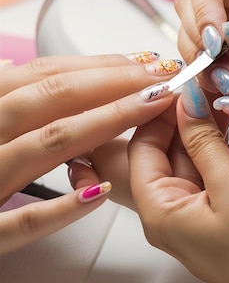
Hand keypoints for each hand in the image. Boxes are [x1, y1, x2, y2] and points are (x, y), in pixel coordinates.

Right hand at [0, 52, 177, 253]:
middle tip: (160, 77)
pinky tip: (100, 193)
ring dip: (101, 124)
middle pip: (49, 100)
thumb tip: (12, 65)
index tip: (143, 61)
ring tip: (148, 110)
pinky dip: (61, 207)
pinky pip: (22, 222)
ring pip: (44, 146)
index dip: (98, 65)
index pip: (43, 76)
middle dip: (112, 84)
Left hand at [129, 78, 228, 282]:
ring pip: (205, 164)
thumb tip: (184, 101)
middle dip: (195, 124)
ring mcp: (209, 221)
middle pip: (172, 154)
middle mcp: (179, 219)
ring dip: (223, 143)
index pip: (142, 148)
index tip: (182, 85)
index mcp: (163, 215)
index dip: (160, 113)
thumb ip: (203, 140)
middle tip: (216, 95)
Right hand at [175, 0, 228, 104]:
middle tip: (223, 64)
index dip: (204, 4)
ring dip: (202, 66)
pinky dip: (204, 86)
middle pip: (189, 9)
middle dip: (199, 39)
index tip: (217, 37)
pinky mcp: (221, 76)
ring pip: (188, 44)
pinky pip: (195, 76)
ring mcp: (226, 47)